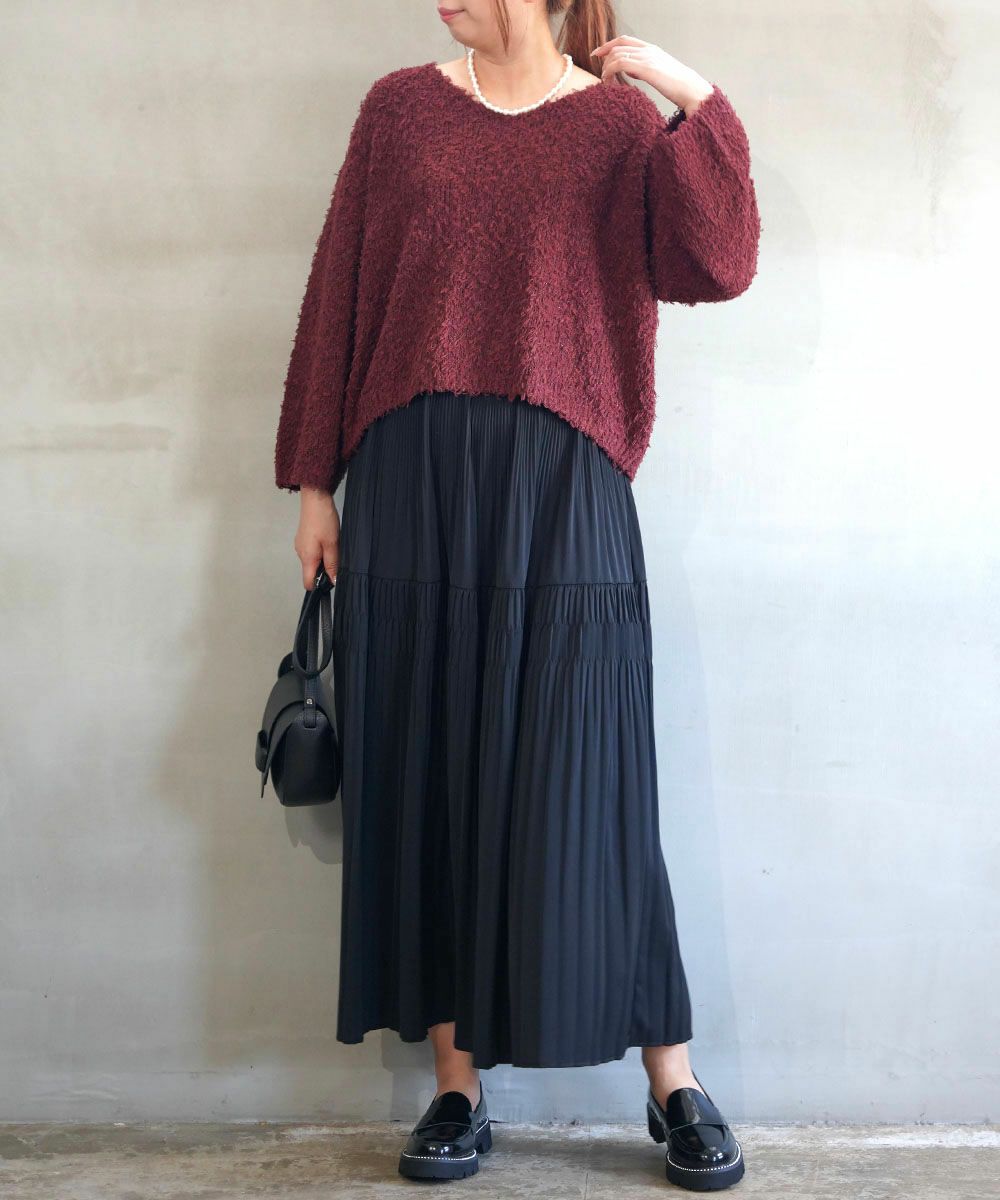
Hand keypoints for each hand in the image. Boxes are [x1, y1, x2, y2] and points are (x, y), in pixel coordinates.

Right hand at [294, 486, 339, 589]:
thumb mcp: (332, 544)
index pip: (308, 583)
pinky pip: (311, 551)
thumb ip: (332, 564)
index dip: (319, 586)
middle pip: (311, 572)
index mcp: (307, 558)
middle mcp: (300, 554)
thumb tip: (333, 581)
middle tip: (337, 558)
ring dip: (323, 558)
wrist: (315, 499)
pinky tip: (327, 539)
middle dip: (324, 570)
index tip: (331, 580)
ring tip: (333, 546)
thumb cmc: (324, 521)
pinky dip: (320, 550)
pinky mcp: (302, 538)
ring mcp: (300, 545)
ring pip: (312, 561)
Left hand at [590, 35, 713, 113]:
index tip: (597, 54)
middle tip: (600, 74)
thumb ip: (644, 69)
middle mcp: (648, 50)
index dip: (608, 45)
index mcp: (652, 49)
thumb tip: (630, 71)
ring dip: (607, 69)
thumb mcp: (659, 74)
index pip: (625, 40)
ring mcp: (647, 58)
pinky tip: (610, 84)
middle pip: (618, 46)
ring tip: (606, 83)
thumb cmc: (679, 88)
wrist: (693, 91)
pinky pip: (620, 64)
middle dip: (604, 58)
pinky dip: (610, 73)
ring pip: (617, 55)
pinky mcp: (646, 68)